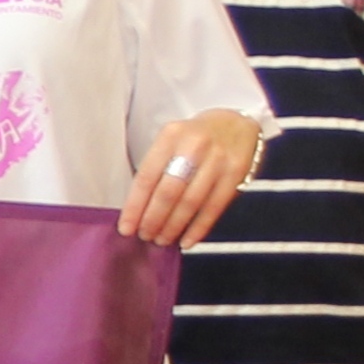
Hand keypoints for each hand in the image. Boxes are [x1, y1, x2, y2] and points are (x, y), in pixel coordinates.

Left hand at [118, 112, 258, 248]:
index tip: (126, 228)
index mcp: (171, 135)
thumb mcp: (171, 141)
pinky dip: (199, 227)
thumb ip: (157, 168)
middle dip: (154, 219)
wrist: (236, 123)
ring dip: (174, 226)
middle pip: (169, 191)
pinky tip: (187, 241)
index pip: (147, 176)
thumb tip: (138, 210)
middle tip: (145, 236)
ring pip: (191, 202)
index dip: (135, 206)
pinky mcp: (237, 172)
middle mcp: (194, 146)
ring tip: (161, 239)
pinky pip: (214, 207)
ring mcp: (218, 159)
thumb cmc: (194, 138)